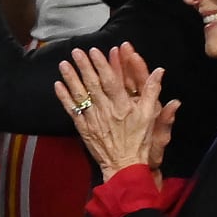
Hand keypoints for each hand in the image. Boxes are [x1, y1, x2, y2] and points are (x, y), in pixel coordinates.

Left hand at [54, 45, 178, 180]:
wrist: (124, 165)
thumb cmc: (139, 140)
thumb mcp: (151, 116)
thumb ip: (153, 92)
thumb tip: (159, 71)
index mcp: (123, 105)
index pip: (111, 80)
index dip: (103, 65)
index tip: (95, 51)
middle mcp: (106, 110)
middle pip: (93, 84)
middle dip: (84, 66)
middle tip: (76, 51)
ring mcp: (92, 118)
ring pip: (80, 94)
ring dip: (71, 78)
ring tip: (63, 63)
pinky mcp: (83, 127)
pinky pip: (72, 110)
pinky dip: (64, 97)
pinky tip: (58, 85)